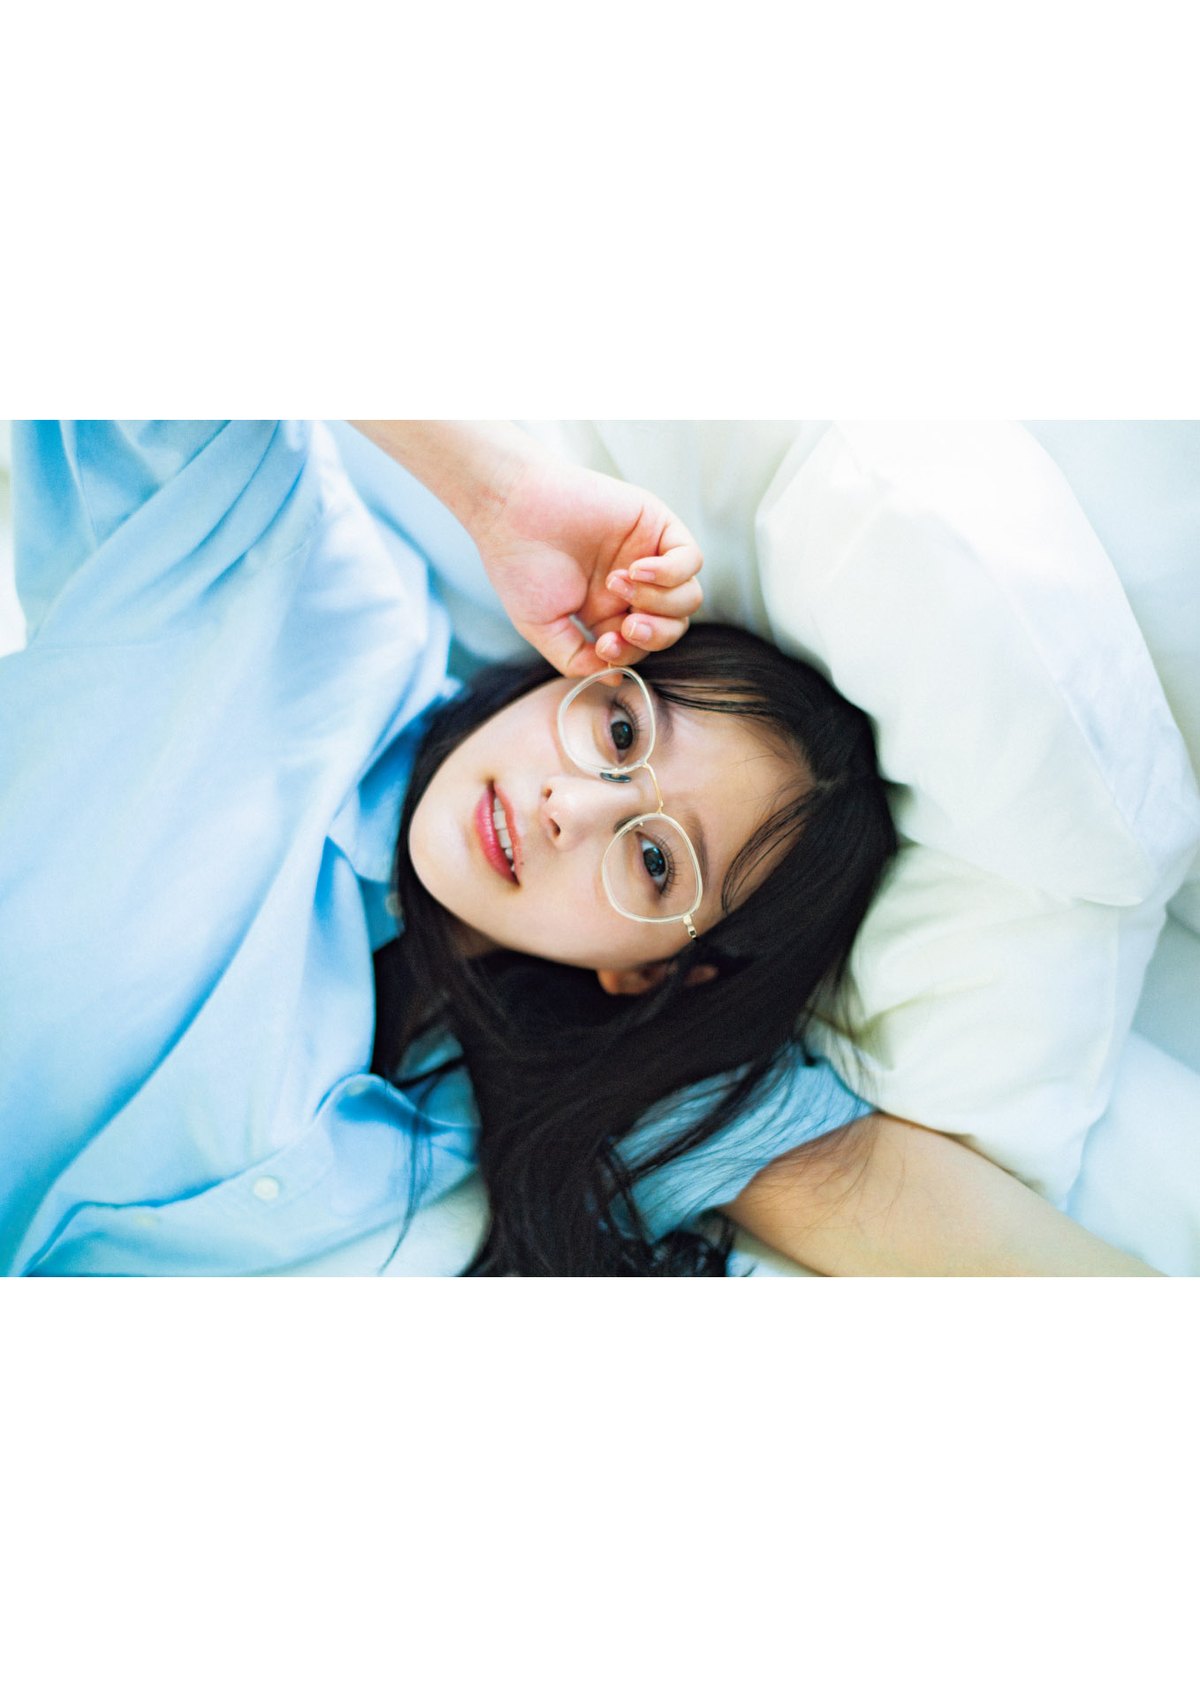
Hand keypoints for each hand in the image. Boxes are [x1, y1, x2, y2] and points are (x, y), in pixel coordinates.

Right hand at [349, 421, 703, 676]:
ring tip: (618, 583)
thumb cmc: (519, 565)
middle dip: (655, 635)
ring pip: (689, 597)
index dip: (632, 652)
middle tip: (626, 623)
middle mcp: (633, 585)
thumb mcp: (543, 628)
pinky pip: (690, 559)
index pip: (644, 645)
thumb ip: (578, 658)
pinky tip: (634, 569)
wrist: (511, 510)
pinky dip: (669, 573)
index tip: (604, 644)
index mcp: (608, 610)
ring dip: (659, 603)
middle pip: (674, 626)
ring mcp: (647, 554)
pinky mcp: (656, 524)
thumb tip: (614, 676)